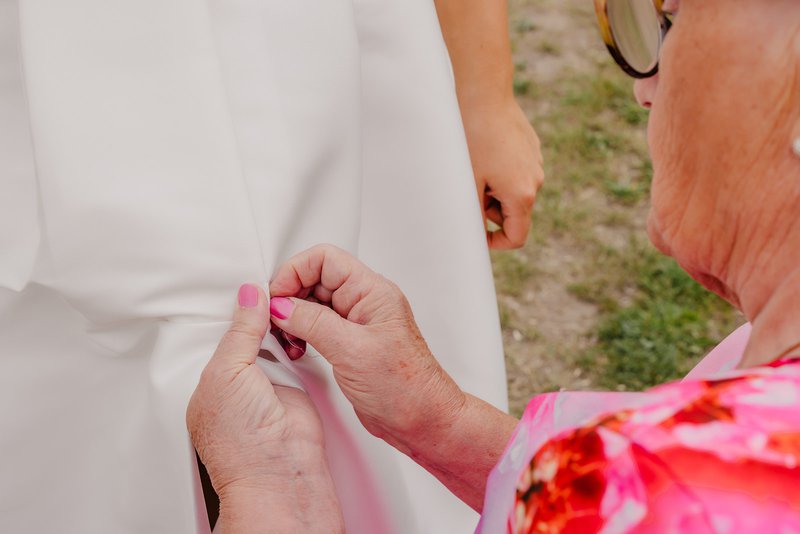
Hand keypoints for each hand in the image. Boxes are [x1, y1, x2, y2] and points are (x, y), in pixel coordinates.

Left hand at [186, 284, 341, 532]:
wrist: (281, 468)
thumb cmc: (242, 441)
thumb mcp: (228, 371)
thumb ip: (240, 332)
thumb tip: (248, 297)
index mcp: (210, 383)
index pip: (219, 336)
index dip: (232, 312)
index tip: (245, 287)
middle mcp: (238, 385)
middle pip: (248, 336)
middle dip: (257, 315)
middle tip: (268, 289)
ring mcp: (268, 386)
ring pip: (273, 342)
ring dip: (279, 326)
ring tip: (285, 302)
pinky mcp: (296, 387)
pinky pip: (296, 354)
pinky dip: (298, 340)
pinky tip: (300, 326)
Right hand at [268, 245, 466, 449]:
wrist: (422, 420)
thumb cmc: (406, 388)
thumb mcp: (352, 350)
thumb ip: (313, 322)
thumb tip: (280, 304)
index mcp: (372, 291)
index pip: (325, 259)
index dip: (295, 272)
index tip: (276, 298)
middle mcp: (364, 302)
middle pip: (315, 278)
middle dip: (289, 297)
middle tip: (274, 321)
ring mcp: (356, 323)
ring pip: (312, 303)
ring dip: (292, 318)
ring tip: (287, 340)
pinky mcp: (349, 343)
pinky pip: (316, 326)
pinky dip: (300, 334)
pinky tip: (296, 349)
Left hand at [462, 97, 543, 248]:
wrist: (484, 96)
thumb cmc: (473, 139)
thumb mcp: (470, 182)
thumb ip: (476, 213)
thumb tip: (476, 234)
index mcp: (522, 194)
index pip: (517, 237)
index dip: (496, 243)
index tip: (478, 236)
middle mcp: (536, 181)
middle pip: (514, 213)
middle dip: (491, 209)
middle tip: (470, 186)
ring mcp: (536, 163)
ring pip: (514, 191)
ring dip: (495, 189)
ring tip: (477, 164)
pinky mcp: (531, 149)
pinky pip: (516, 171)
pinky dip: (501, 171)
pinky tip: (486, 150)